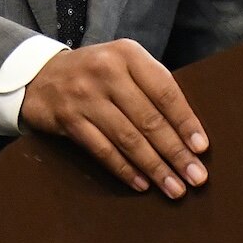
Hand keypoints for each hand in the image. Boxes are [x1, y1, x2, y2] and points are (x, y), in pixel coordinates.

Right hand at [19, 39, 208, 198]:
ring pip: (127, 138)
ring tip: (174, 188)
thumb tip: (189, 133)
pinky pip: (102, 149)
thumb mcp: (124, 65)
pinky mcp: (68, 118)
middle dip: (175, 153)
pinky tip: (142, 183)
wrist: (40, 74)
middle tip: (196, 178)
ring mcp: (84, 95)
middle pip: (148, 119)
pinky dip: (124, 169)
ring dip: (154, 167)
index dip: (185, 122)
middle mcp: (106, 71)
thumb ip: (152, 87)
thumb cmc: (96, 73)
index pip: (164, 91)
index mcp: (127, 54)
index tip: (202, 149)